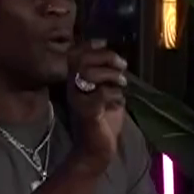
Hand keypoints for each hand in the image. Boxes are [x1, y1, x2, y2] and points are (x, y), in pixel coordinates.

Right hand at [66, 42, 128, 165]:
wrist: (97, 150)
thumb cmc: (102, 121)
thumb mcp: (107, 93)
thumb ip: (108, 76)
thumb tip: (117, 58)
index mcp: (75, 81)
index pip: (78, 54)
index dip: (91, 46)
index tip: (106, 43)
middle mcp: (71, 88)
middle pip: (82, 60)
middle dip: (106, 57)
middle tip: (122, 65)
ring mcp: (77, 100)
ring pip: (89, 74)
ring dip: (111, 75)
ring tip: (122, 83)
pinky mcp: (85, 112)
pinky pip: (99, 94)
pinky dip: (114, 94)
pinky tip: (119, 101)